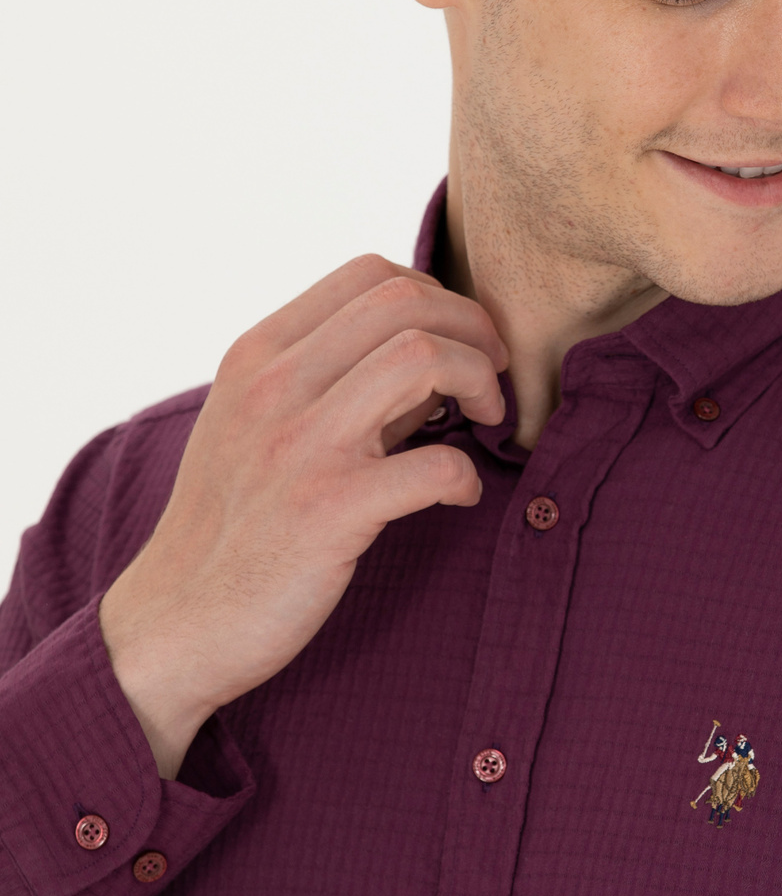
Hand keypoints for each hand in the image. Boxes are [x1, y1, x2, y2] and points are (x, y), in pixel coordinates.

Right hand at [98, 255, 506, 777]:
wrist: (176, 622)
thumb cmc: (231, 524)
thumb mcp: (256, 424)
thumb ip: (332, 382)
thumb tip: (432, 358)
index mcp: (257, 355)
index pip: (369, 274)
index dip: (438, 296)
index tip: (461, 341)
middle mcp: (273, 386)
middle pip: (405, 302)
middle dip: (474, 329)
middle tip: (492, 377)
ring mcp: (299, 446)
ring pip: (422, 357)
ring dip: (480, 381)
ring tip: (487, 419)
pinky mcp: (327, 511)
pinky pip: (435, 464)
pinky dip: (467, 476)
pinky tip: (461, 494)